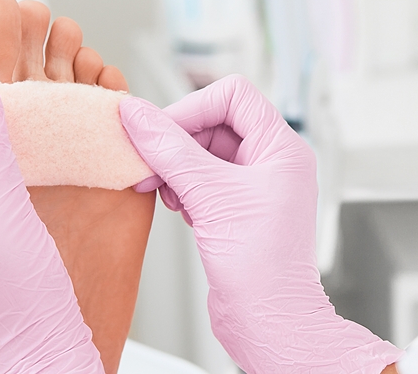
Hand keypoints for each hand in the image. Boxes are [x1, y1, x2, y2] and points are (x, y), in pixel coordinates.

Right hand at [120, 75, 401, 373]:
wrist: (268, 322)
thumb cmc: (260, 265)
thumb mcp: (208, 195)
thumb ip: (169, 149)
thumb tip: (134, 112)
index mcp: (282, 147)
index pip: (234, 96)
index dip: (193, 107)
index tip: (159, 132)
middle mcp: (273, 161)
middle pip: (215, 122)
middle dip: (177, 141)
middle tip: (146, 166)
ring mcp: (256, 187)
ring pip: (205, 153)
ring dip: (176, 166)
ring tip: (160, 189)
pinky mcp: (238, 211)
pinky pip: (204, 180)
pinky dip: (183, 187)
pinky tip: (177, 208)